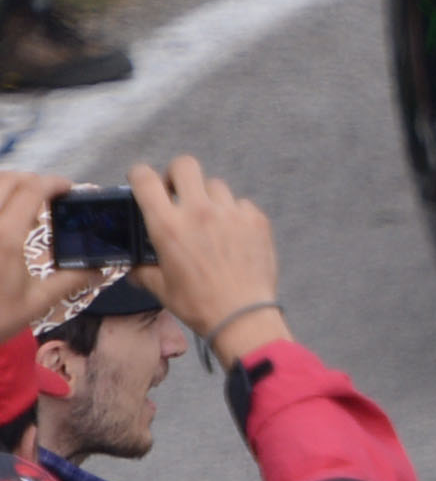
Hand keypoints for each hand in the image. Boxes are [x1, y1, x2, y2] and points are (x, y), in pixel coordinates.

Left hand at [0, 171, 99, 341]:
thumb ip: (70, 279)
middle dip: (30, 179)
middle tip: (46, 193)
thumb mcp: (37, 303)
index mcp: (6, 237)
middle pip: (7, 179)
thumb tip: (102, 267)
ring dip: (7, 185)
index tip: (68, 189)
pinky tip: (3, 216)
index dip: (54, 183)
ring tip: (21, 202)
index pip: (32, 190)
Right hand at [130, 160, 286, 364]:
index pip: (144, 177)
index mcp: (167, 224)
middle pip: (185, 164)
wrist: (242, 316)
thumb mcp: (159, 286)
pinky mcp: (256, 220)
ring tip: (210, 221)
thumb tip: (134, 264)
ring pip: (215, 185)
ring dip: (208, 198)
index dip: (140, 175)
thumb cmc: (197, 303)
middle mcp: (198, 211)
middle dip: (177, 175)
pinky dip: (235, 214)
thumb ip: (142, 268)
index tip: (143, 184)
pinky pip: (241, 204)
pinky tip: (234, 235)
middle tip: (178, 193)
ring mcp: (230, 213)